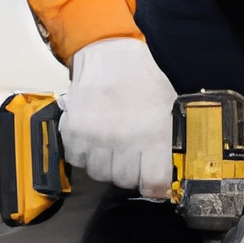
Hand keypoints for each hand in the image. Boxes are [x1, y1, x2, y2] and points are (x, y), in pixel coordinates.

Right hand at [59, 37, 175, 198]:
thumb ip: (167, 143)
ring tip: (110, 144)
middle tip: (129, 155)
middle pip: (124, 180)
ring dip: (105, 163)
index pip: (154, 183)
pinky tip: (92, 137)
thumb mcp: (167, 109)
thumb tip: (165, 176)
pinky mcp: (76, 131)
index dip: (153, 187)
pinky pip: (77, 160)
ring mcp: (98, 137)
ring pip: (99, 173)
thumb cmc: (143, 80)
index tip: (151, 184)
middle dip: (128, 171)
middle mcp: (125, 139)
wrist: (111, 55)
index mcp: (154, 134)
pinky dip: (83, 152)